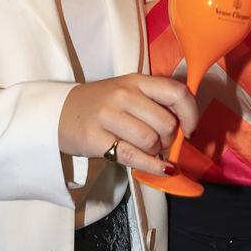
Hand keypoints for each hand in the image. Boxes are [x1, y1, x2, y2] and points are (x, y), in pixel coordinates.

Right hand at [59, 74, 198, 175]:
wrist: (59, 113)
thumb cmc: (102, 106)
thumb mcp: (129, 93)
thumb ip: (156, 103)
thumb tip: (187, 127)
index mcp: (136, 81)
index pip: (177, 93)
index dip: (191, 114)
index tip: (190, 129)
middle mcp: (123, 94)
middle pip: (166, 123)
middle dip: (170, 139)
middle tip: (161, 142)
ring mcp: (107, 115)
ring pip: (150, 140)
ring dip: (155, 151)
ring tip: (146, 149)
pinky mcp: (95, 138)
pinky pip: (133, 156)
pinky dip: (152, 166)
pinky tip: (160, 168)